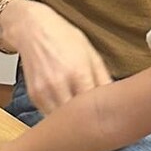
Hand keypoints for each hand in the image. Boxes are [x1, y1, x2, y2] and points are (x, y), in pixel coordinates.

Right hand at [3, 0, 111, 115]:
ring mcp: (44, 92)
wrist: (33, 29)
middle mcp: (59, 84)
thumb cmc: (64, 38)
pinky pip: (49, 114)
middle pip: (78, 118)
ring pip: (62, 120)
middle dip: (88, 120)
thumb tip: (117, 99)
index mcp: (79, 73)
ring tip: (81, 114)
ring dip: (72, 121)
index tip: (109, 114)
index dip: (103, 114)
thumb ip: (104, 78)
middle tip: (97, 118)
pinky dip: (59, 115)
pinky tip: (66, 105)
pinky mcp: (34, 96)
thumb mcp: (91, 54)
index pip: (95, 107)